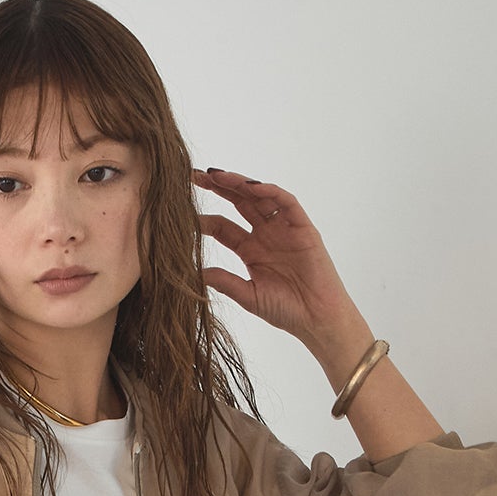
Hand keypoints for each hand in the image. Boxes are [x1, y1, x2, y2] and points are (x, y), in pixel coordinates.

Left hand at [192, 168, 361, 353]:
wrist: (316, 320)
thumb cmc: (285, 310)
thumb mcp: (248, 295)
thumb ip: (224, 282)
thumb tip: (194, 274)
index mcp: (250, 250)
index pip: (222, 227)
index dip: (204, 219)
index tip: (180, 213)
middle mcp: (265, 234)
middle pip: (238, 203)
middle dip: (218, 187)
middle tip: (193, 176)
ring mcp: (284, 229)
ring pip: (259, 197)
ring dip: (239, 184)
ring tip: (218, 175)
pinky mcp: (303, 228)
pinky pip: (286, 202)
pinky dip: (271, 192)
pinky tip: (252, 187)